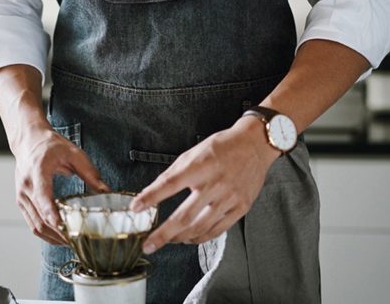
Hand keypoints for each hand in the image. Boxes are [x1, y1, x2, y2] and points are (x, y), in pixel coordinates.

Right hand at [13, 121, 109, 244]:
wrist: (28, 141)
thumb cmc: (50, 145)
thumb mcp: (73, 153)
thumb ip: (89, 172)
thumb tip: (106, 190)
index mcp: (37, 172)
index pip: (43, 198)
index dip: (52, 215)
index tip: (64, 227)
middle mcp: (26, 187)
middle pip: (40, 219)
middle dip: (59, 234)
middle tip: (78, 242)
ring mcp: (21, 197)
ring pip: (35, 226)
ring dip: (52, 238)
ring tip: (72, 243)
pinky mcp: (22, 202)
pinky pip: (32, 224)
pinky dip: (46, 233)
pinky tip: (60, 236)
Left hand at [130, 116, 278, 252]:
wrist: (255, 145)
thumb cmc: (222, 147)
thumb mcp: (194, 151)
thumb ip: (175, 172)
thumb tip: (154, 191)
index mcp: (199, 165)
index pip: (169, 183)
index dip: (151, 197)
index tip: (135, 208)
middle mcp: (214, 183)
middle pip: (185, 216)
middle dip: (163, 233)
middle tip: (148, 244)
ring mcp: (229, 197)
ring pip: (200, 227)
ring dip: (180, 237)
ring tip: (168, 240)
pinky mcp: (240, 207)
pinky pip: (218, 229)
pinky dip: (201, 237)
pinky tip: (190, 238)